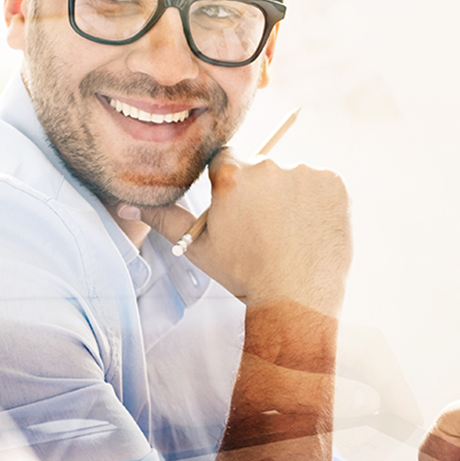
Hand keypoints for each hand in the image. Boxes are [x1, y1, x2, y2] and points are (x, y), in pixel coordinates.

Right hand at [132, 148, 351, 315]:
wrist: (295, 300)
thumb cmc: (243, 275)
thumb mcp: (198, 247)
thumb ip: (164, 219)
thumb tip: (125, 204)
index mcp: (230, 176)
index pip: (226, 161)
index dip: (232, 186)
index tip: (240, 208)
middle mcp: (267, 165)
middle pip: (262, 166)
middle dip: (263, 192)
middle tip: (266, 230)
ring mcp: (305, 171)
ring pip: (294, 175)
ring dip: (292, 196)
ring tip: (291, 234)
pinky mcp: (334, 183)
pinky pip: (323, 184)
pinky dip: (319, 202)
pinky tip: (311, 230)